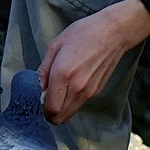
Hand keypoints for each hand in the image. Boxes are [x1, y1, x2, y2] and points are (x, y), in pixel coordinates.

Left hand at [38, 0, 149, 123]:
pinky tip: (71, 86)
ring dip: (60, 110)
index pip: (49, 108)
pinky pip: (78, 105)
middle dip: (48, 113)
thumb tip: (36, 88)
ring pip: (69, 114)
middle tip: (45, 99)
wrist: (113, 33)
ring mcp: (88, 91)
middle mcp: (76, 87)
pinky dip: (70, 102)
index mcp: (63, 74)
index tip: (38, 99)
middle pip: (58, 117)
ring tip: (57, 93)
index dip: (40, 108)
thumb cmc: (84, 33)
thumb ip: (43, 70)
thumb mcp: (55, 45)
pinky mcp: (96, 91)